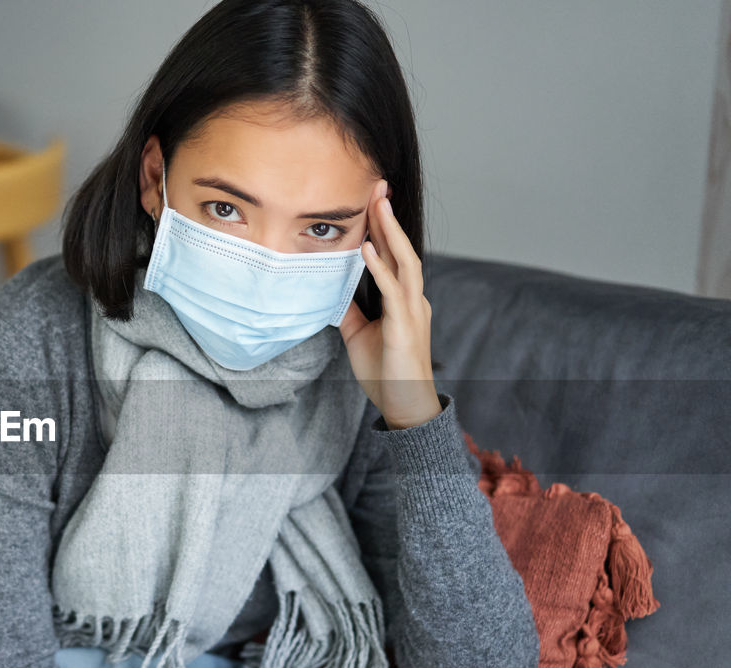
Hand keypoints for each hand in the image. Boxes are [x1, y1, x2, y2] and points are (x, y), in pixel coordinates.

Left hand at [337, 179, 441, 429]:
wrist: (405, 405)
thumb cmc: (386, 372)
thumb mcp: (359, 335)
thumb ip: (349, 311)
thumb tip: (330, 292)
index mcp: (403, 299)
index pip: (393, 256)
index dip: (384, 228)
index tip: (372, 200)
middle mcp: (412, 299)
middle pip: (402, 249)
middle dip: (389, 217)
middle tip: (378, 186)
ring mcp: (412, 311)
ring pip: (404, 261)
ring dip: (389, 232)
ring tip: (377, 205)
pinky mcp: (405, 326)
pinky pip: (393, 290)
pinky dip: (379, 267)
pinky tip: (366, 248)